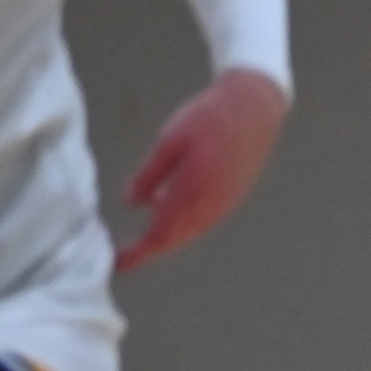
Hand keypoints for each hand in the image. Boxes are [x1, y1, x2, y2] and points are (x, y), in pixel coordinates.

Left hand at [117, 68, 288, 270]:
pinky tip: (166, 210)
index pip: (160, 235)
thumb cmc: (207, 117)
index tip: (116, 264)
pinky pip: (203, 220)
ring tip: (142, 237)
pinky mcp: (232, 196)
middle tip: (123, 255)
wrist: (254, 107)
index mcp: (193, 192)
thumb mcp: (169, 141)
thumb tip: (130, 204)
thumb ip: (149, 176)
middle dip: (149, 249)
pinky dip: (182, 223)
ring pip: (190, 232)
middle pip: (175, 240)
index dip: (137, 253)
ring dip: (166, 236)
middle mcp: (212, 205)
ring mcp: (226, 203)